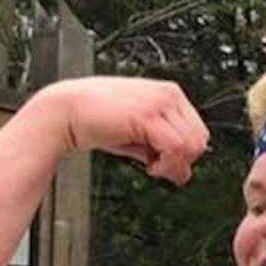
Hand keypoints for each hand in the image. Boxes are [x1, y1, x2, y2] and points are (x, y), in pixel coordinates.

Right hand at [35, 76, 209, 185]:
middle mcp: (168, 95)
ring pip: (192, 145)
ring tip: (151, 166)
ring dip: (173, 165)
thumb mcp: (135, 132)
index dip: (184, 155)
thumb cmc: (95, 120)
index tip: (162, 163)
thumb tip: (180, 170)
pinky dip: (166, 165)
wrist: (66, 112)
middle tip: (156, 168)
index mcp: (168, 94)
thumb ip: (158, 145)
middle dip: (181, 162)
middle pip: (199, 139)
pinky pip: (176, 147)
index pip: (197, 131)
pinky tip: (148, 165)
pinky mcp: (148, 116)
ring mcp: (160, 103)